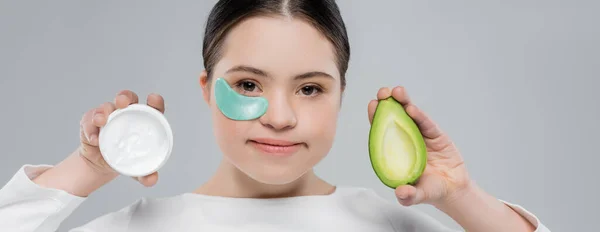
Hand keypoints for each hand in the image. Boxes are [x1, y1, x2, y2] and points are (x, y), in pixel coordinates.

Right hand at [79, 90, 165, 186]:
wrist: (102, 165)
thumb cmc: (125, 159)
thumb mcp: (137, 169)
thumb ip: (146, 174)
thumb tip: (151, 179)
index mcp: (143, 120)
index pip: (152, 106)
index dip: (155, 100)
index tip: (153, 99)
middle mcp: (126, 114)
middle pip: (127, 98)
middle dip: (125, 97)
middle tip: (122, 103)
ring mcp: (108, 117)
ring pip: (106, 106)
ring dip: (103, 111)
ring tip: (102, 121)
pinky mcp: (91, 123)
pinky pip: (89, 120)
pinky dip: (90, 129)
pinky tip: (94, 139)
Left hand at [368, 86, 471, 206]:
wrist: (453, 189)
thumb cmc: (430, 191)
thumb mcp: (418, 195)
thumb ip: (410, 196)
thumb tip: (401, 193)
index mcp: (394, 152)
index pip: (381, 132)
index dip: (376, 118)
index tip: (373, 105)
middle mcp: (404, 140)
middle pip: (393, 119)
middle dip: (387, 104)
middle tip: (383, 92)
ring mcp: (420, 136)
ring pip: (409, 116)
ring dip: (403, 102)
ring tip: (397, 91)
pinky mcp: (435, 135)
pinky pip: (426, 124)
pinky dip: (420, 116)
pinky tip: (412, 108)